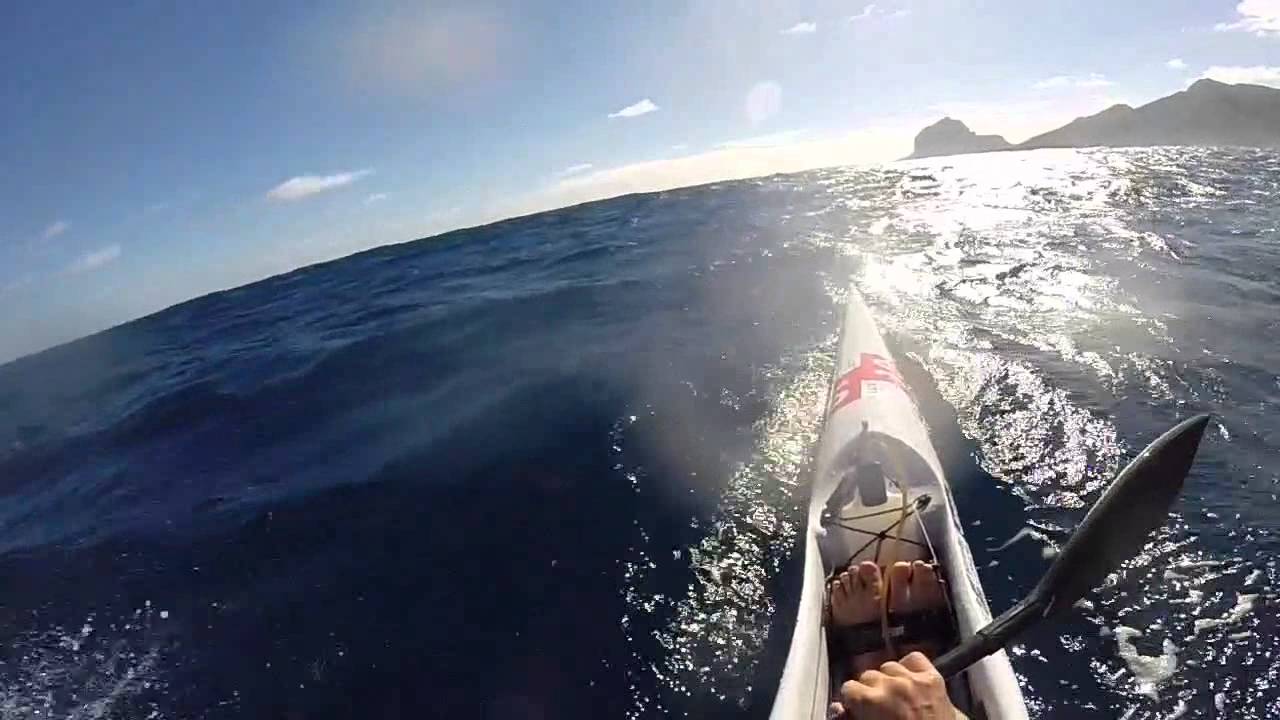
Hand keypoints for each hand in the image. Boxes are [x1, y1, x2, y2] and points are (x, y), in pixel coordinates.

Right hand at [830, 652, 958, 719]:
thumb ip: (849, 719)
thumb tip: (837, 709)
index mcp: (870, 701)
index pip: (848, 688)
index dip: (853, 702)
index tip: (859, 710)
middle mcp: (890, 685)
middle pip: (868, 675)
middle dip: (871, 690)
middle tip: (880, 708)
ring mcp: (913, 680)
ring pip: (889, 666)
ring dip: (890, 680)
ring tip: (897, 697)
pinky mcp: (933, 678)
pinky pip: (914, 659)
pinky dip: (910, 668)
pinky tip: (910, 681)